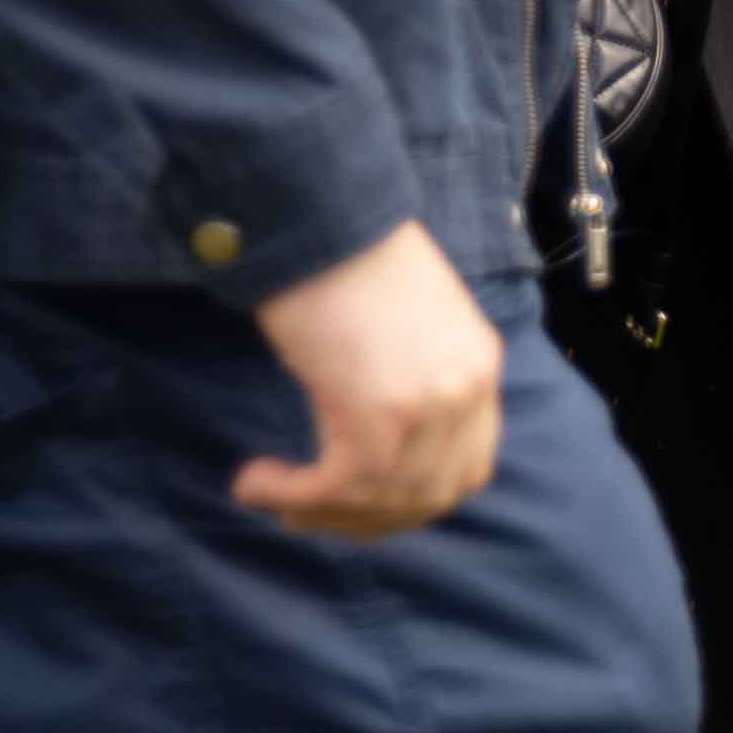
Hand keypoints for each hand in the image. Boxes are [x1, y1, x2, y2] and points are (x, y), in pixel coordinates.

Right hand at [232, 222, 508, 541]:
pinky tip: (253, 482)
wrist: (316, 213)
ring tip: (272, 498)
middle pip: (431, 495)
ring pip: (381, 499)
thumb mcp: (405, 324)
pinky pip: (339, 487)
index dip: (414, 500)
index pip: (469, 466)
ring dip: (320, 513)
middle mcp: (466, 389)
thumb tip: (374, 441)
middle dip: (367, 520)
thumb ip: (412, 377)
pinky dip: (291, 496)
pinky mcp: (378, 413)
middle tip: (308, 515)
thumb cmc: (343, 258)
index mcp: (479, 364)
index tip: (361, 503)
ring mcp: (428, 405)